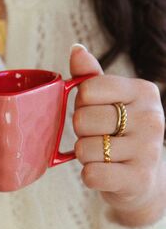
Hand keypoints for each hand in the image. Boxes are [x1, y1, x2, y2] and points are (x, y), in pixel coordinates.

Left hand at [71, 44, 165, 226]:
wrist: (142, 178)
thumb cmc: (120, 132)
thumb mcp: (109, 100)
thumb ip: (90, 76)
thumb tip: (76, 49)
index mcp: (143, 91)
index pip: (87, 89)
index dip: (81, 104)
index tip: (94, 110)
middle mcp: (151, 117)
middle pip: (83, 119)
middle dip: (81, 131)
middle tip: (98, 136)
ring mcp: (148, 150)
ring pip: (84, 149)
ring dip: (85, 154)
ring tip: (103, 154)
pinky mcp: (139, 179)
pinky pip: (92, 175)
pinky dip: (89, 175)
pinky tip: (104, 172)